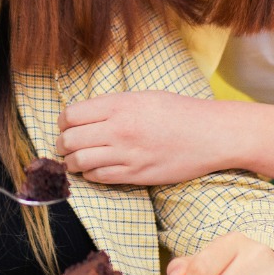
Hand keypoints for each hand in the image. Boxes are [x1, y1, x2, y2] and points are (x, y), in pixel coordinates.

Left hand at [57, 91, 223, 184]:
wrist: (211, 134)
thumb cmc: (178, 111)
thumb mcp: (142, 97)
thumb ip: (112, 105)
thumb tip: (84, 115)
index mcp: (118, 105)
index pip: (71, 115)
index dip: (62, 122)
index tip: (65, 126)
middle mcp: (119, 129)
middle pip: (70, 140)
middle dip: (62, 144)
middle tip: (64, 145)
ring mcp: (127, 154)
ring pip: (80, 162)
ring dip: (71, 162)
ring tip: (73, 160)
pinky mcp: (137, 175)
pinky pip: (100, 178)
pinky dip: (90, 175)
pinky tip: (93, 170)